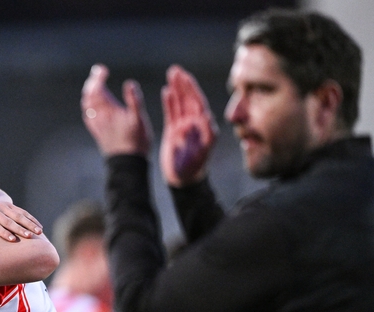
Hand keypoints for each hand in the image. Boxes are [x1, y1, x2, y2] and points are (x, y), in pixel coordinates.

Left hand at [0, 200, 42, 241]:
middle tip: (28, 237)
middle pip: (8, 220)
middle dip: (19, 229)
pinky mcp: (10, 205)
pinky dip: (32, 219)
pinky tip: (39, 226)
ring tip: (38, 232)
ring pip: (18, 215)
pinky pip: (23, 212)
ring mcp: (3, 205)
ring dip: (29, 224)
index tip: (12, 240)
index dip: (4, 233)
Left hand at [81, 64, 152, 156]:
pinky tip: (92, 104)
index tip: (103, 69)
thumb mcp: (140, 120)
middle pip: (89, 95)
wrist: (127, 163)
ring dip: (89, 92)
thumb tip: (130, 83)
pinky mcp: (97, 132)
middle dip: (92, 81)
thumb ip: (134, 100)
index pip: (97, 89)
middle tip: (99, 72)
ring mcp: (97, 125)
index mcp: (109, 111)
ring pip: (87, 105)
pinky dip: (88, 105)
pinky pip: (88, 115)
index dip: (98, 77)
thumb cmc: (137, 141)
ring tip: (95, 84)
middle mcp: (100, 117)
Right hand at [159, 65, 216, 186]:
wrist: (183, 180)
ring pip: (180, 103)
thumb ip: (207, 135)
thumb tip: (206, 117)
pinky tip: (166, 91)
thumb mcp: (202, 153)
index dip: (192, 89)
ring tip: (171, 73)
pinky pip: (171, 113)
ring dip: (176, 88)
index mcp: (203, 126)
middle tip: (176, 69)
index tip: (186, 77)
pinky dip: (169, 102)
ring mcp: (184, 126)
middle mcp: (195, 123)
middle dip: (183, 84)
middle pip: (189, 98)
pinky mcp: (174, 130)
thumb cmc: (194, 168)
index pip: (198, 103)